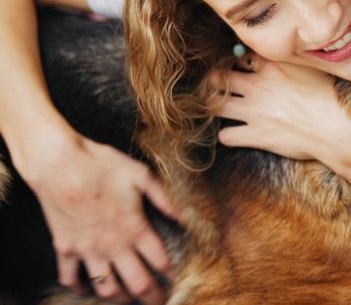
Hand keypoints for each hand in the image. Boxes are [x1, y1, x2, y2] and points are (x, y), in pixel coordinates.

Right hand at [15, 132, 177, 303]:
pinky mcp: (64, 248)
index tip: (181, 281)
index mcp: (135, 228)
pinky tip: (89, 290)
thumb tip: (186, 216)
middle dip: (153, 297)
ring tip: (130, 300)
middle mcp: (113, 245)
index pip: (161, 262)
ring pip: (107, 288)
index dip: (173, 275)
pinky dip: (80, 288)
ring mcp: (87, 250)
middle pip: (138, 283)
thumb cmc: (102, 165)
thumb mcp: (142, 176)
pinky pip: (71, 278)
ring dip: (121, 298)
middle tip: (160, 302)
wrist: (59, 164)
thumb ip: (165, 199)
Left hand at [214, 56, 350, 173]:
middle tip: (218, 85)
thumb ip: (293, 59)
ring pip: (216, 105)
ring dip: (216, 106)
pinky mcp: (255, 135)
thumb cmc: (332, 96)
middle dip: (215, 81)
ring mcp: (254, 111)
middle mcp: (257, 85)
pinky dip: (228, 135)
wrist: (337, 127)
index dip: (236, 60)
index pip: (239, 55)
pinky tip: (236, 133)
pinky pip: (225, 135)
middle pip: (218, 77)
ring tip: (221, 107)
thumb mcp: (313, 67)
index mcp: (272, 65)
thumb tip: (288, 52)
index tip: (239, 65)